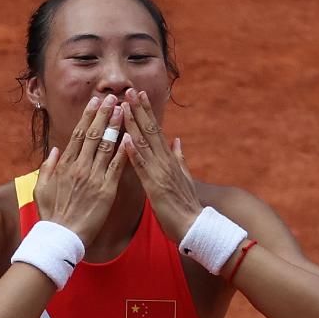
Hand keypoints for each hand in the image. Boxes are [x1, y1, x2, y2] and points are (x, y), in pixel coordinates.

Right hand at [34, 94, 127, 247]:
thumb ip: (48, 167)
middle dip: (104, 114)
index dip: (88, 117)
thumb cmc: (51, 215)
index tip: (95, 102)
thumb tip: (55, 150)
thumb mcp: (41, 188)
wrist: (60, 237)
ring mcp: (93, 178)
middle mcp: (80, 167)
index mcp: (65, 165)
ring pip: (106, 146)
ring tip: (123, 110)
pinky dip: (123, 152)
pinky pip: (116, 168)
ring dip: (115, 126)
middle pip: (94, 135)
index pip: (79, 135)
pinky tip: (130, 138)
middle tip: (113, 98)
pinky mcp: (106, 191)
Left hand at [119, 88, 203, 243]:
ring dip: (134, 124)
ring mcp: (160, 172)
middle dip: (139, 110)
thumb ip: (179, 157)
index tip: (138, 95)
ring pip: (145, 143)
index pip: (156, 130)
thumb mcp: (185, 176)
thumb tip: (176, 140)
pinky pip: (142, 167)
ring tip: (124, 107)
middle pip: (150, 130)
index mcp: (169, 159)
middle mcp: (165, 161)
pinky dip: (134, 153)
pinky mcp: (155, 186)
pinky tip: (126, 140)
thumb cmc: (186, 205)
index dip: (146, 112)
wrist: (194, 226)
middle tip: (129, 90)